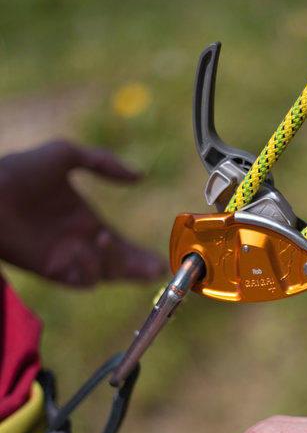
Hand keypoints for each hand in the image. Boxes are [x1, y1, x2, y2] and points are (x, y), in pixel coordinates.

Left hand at [0, 140, 165, 285]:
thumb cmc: (19, 171)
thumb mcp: (65, 154)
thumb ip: (103, 162)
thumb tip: (139, 176)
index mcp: (86, 221)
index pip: (121, 245)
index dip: (140, 254)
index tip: (161, 259)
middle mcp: (80, 243)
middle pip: (118, 265)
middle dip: (138, 268)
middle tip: (156, 269)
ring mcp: (66, 258)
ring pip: (104, 273)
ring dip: (113, 262)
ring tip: (103, 240)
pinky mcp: (53, 270)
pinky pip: (82, 278)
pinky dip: (90, 269)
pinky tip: (88, 250)